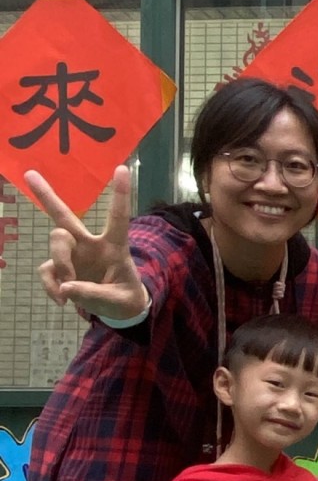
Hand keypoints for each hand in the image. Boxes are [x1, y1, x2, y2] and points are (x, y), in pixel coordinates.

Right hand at [26, 165, 148, 321]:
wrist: (116, 312)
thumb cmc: (124, 298)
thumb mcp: (118, 301)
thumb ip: (94, 294)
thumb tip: (66, 288)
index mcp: (114, 246)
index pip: (117, 217)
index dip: (120, 194)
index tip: (122, 168)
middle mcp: (90, 244)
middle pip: (65, 217)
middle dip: (47, 196)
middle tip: (30, 174)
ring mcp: (73, 255)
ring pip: (55, 242)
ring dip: (61, 263)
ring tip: (69, 289)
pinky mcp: (60, 269)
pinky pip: (46, 270)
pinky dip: (50, 286)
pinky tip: (62, 300)